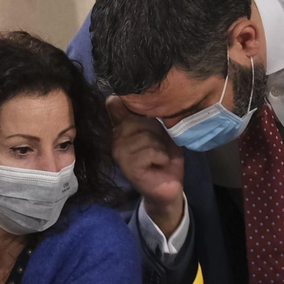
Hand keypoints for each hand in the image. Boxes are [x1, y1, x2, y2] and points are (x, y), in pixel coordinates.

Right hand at [107, 96, 186, 235]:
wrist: (170, 186)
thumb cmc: (165, 157)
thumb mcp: (159, 131)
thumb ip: (147, 115)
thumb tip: (135, 96)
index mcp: (122, 127)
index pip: (113, 103)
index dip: (127, 102)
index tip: (140, 113)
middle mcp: (116, 138)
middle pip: (137, 120)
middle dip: (155, 132)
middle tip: (158, 146)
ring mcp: (120, 152)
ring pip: (146, 137)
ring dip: (160, 147)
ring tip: (160, 157)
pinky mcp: (128, 166)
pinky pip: (150, 152)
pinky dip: (161, 157)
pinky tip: (160, 164)